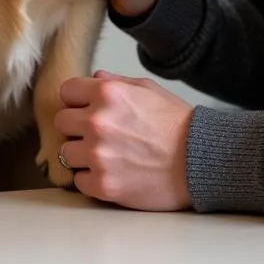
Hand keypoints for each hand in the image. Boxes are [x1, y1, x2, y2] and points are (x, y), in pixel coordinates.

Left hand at [54, 71, 192, 210]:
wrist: (201, 162)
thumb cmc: (177, 124)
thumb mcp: (148, 89)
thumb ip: (115, 82)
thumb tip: (93, 78)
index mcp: (106, 94)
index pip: (66, 92)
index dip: (77, 101)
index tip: (87, 110)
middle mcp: (97, 121)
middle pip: (62, 122)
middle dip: (77, 127)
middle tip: (98, 135)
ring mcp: (98, 154)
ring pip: (66, 153)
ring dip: (82, 155)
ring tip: (105, 157)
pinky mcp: (104, 185)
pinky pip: (79, 181)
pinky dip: (91, 180)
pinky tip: (110, 175)